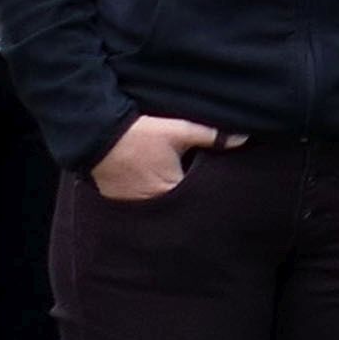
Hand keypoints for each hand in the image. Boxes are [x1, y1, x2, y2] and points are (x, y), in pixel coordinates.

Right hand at [95, 113, 220, 199]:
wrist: (95, 134)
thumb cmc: (138, 133)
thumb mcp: (178, 130)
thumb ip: (212, 136)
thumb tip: (243, 138)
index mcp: (172, 192)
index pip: (200, 201)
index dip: (208, 194)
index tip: (215, 188)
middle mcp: (153, 207)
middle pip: (181, 208)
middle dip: (191, 201)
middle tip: (198, 190)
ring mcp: (135, 209)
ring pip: (162, 209)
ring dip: (170, 203)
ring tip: (176, 193)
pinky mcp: (120, 205)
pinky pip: (143, 208)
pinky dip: (150, 200)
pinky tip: (153, 190)